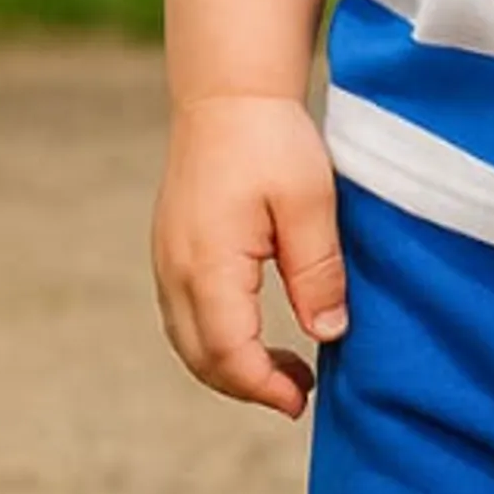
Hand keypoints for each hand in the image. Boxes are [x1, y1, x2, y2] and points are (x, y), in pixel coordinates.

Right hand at [150, 95, 346, 417]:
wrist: (227, 93)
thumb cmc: (271, 140)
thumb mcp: (310, 204)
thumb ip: (316, 273)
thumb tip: (327, 334)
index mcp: (208, 264)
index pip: (228, 353)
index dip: (264, 387)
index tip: (303, 400)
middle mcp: (175, 270)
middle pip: (202, 358)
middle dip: (248, 386)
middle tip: (301, 393)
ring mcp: (167, 260)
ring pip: (189, 341)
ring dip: (231, 366)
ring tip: (287, 371)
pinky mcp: (171, 250)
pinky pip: (185, 316)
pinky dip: (216, 340)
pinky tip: (254, 334)